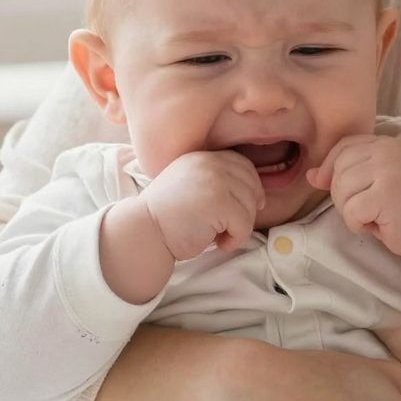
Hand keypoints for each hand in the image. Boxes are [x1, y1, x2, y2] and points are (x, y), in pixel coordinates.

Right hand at [144, 150, 263, 260]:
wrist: (144, 232)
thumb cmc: (166, 219)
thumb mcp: (189, 187)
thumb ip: (214, 182)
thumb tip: (256, 195)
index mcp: (201, 157)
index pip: (242, 164)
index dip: (252, 186)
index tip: (253, 205)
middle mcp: (209, 163)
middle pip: (250, 183)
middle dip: (248, 209)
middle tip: (232, 227)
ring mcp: (214, 180)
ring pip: (249, 205)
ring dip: (240, 227)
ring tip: (220, 236)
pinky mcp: (218, 202)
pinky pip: (244, 224)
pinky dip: (236, 239)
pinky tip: (219, 243)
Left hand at [306, 133, 400, 258]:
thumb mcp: (374, 182)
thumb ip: (346, 173)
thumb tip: (311, 175)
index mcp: (385, 144)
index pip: (343, 147)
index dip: (332, 170)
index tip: (341, 191)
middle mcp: (387, 151)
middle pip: (338, 170)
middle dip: (343, 196)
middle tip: (367, 209)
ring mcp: (388, 170)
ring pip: (341, 190)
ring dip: (350, 212)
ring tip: (373, 216)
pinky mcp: (387, 194)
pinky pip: (351, 211)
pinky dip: (358, 225)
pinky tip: (378, 226)